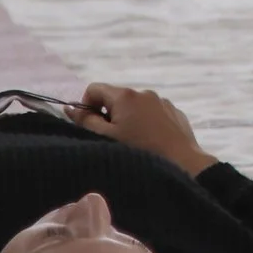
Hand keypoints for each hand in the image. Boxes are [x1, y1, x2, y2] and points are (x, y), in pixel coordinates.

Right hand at [72, 83, 212, 173]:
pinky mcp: (175, 113)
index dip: (87, 107)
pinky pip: (152, 114)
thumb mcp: (106, 139)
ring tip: (133, 144)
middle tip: (112, 141)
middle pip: (115, 98)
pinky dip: (146, 124)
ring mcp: (162, 102)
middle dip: (109, 116)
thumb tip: (71, 108)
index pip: (95, 89)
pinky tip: (151, 144)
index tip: (91, 128)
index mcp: (125, 95)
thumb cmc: (139, 152)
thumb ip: (86, 122)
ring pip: (135, 107)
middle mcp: (144, 92)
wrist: (182, 164)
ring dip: (128, 121)